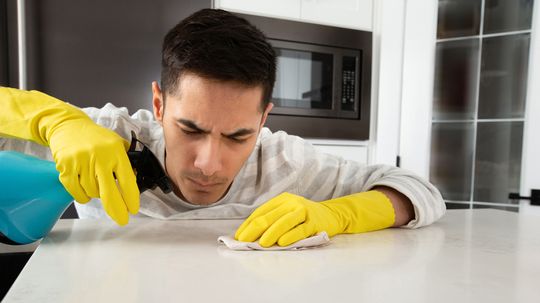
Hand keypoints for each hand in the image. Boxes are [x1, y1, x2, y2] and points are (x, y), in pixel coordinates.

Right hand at [48, 118, 139, 224]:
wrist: (69, 126)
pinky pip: (77, 192)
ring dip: (95, 194)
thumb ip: (127, 160)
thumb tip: (136, 180)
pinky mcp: (66, 167)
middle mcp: (100, 157)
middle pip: (109, 193)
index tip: (134, 209)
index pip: (127, 180)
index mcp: (116, 152)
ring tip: (95, 180)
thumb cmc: (96, 138)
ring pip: (92, 193)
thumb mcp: (117, 143)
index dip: (131, 198)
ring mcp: (82, 162)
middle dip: (117, 210)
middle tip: (122, 220)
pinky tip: (84, 186)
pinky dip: (82, 195)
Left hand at [235, 191, 394, 247]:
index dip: (248, 224)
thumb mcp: (288, 213)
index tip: (239, 236)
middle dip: (254, 230)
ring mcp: (304, 211)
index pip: (261, 212)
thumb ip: (272, 220)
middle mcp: (292, 202)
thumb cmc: (305, 217)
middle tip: (244, 241)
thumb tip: (250, 235)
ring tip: (261, 243)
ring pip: (284, 222)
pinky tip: (282, 243)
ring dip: (271, 233)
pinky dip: (290, 236)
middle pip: (270, 216)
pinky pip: (300, 230)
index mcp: (282, 199)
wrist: (333, 215)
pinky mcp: (315, 222)